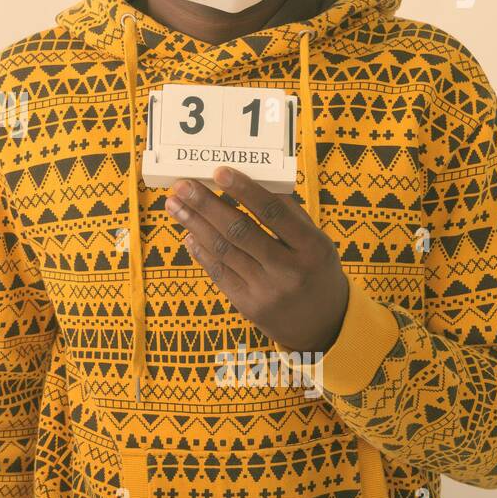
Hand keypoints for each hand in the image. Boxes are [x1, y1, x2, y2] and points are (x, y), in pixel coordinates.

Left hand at [163, 165, 348, 353]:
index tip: (219, 171)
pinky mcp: (248, 306)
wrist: (322, 326)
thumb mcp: (317, 241)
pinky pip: (218, 273)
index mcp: (312, 247)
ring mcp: (266, 291)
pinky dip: (200, 250)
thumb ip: (288, 213)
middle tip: (182, 185)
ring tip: (174, 204)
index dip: (244, 190)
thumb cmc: (315, 270)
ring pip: (223, 250)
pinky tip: (188, 233)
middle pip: (240, 231)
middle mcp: (289, 270)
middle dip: (206, 205)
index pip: (274, 212)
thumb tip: (249, 180)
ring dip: (194, 224)